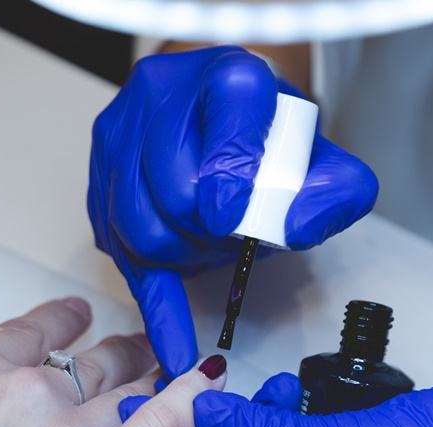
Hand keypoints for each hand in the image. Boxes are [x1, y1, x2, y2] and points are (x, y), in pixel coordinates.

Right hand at [89, 46, 378, 376]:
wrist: (222, 118)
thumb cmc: (269, 142)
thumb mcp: (318, 159)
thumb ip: (333, 190)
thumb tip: (298, 228)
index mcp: (228, 75)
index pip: (228, 120)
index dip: (229, 175)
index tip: (234, 219)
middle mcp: (163, 92)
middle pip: (172, 190)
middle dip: (210, 234)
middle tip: (237, 240)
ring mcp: (121, 133)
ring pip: (137, 225)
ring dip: (182, 259)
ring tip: (212, 251)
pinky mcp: (100, 177)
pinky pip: (120, 251)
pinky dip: (154, 304)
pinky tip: (175, 346)